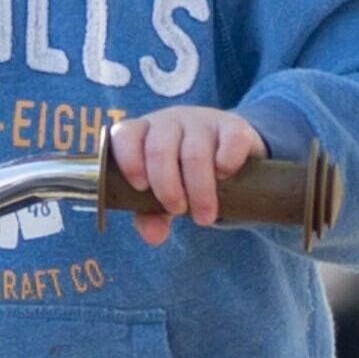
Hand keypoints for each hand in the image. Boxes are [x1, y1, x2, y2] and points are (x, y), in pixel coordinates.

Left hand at [105, 107, 267, 245]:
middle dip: (167, 187)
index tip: (141, 188)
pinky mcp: (233, 125)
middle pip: (159, 149)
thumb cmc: (183, 175)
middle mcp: (169, 122)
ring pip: (195, 151)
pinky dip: (227, 161)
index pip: (124, 136)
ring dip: (199, 189)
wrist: (227, 153)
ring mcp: (202, 121)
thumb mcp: (163, 195)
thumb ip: (151, 215)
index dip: (129, 162)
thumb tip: (154, 236)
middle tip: (180, 211)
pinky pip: (231, 138)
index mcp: (142, 134)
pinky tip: (224, 176)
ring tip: (204, 215)